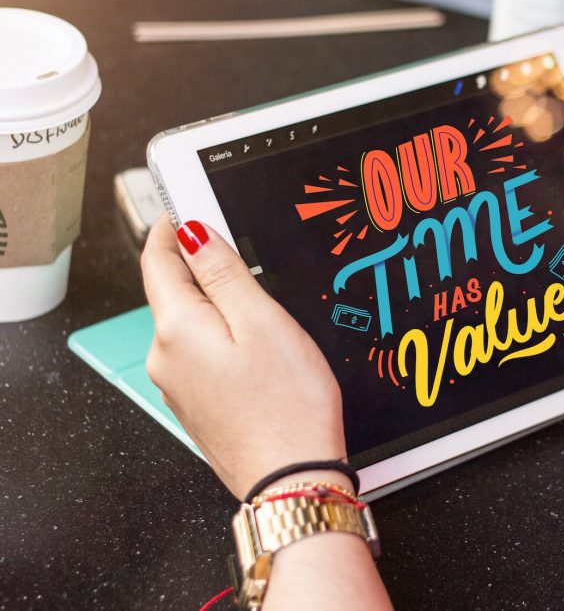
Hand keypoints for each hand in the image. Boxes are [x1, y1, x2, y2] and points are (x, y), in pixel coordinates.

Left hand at [141, 215, 345, 498]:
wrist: (292, 477)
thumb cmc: (287, 406)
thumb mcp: (262, 322)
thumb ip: (223, 273)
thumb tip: (193, 232)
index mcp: (176, 329)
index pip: (157, 259)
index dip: (171, 225)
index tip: (187, 201)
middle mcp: (166, 357)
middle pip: (171, 291)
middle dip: (197, 261)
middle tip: (234, 239)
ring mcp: (179, 384)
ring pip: (188, 323)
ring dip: (213, 300)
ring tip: (255, 293)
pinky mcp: (199, 403)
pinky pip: (200, 352)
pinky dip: (220, 333)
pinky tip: (254, 342)